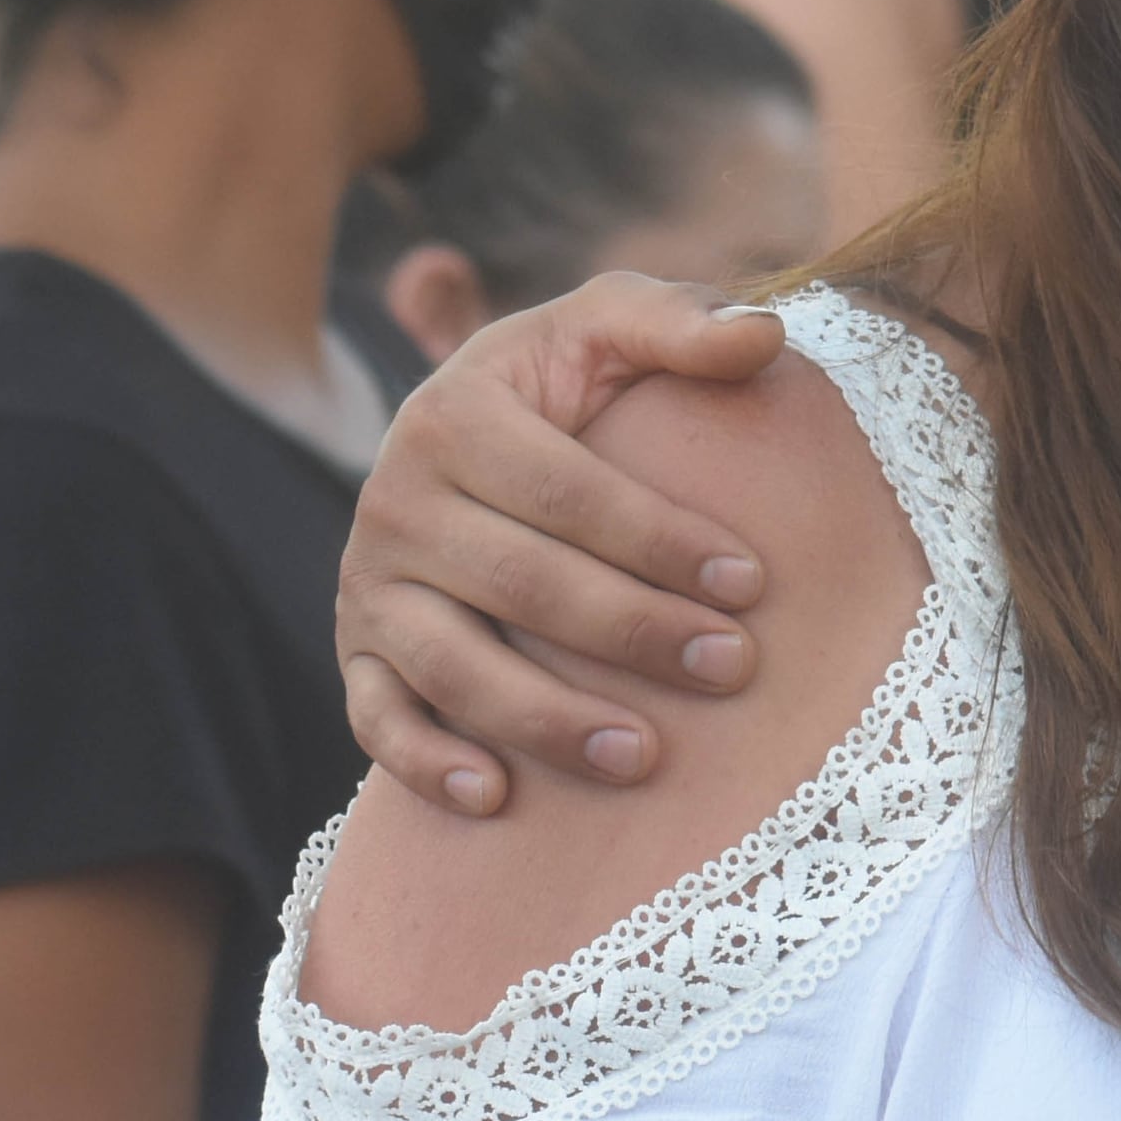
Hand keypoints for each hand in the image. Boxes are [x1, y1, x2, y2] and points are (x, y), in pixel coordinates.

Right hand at [335, 272, 787, 813]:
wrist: (474, 432)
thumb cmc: (569, 381)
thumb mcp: (612, 326)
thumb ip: (682, 323)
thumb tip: (763, 337)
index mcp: (455, 414)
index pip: (569, 493)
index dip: (661, 540)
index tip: (751, 584)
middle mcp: (394, 499)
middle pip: (522, 585)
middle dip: (633, 632)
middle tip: (731, 668)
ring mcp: (368, 583)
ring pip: (453, 665)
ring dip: (546, 720)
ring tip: (643, 756)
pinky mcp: (357, 651)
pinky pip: (376, 718)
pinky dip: (425, 763)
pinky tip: (497, 797)